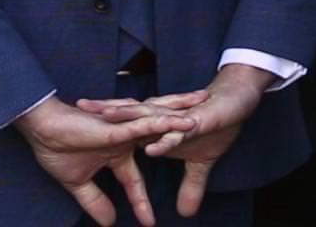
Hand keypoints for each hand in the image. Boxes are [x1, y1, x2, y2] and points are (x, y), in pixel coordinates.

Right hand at [15, 96, 199, 226]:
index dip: (142, 202)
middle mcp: (124, 138)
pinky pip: (145, 124)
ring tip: (204, 114)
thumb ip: (95, 201)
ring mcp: (122, 129)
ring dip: (180, 119)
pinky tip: (181, 123)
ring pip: (157, 124)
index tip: (149, 224)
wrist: (40, 128)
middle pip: (159, 134)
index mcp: (115, 153)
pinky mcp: (117, 125)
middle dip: (182, 130)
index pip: (135, 182)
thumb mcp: (79, 183)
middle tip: (209, 125)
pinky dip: (164, 124)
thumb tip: (107, 223)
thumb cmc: (56, 149)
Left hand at [78, 63, 271, 216]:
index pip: (125, 123)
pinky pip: (177, 133)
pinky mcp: (196, 122)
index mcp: (158, 126)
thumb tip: (185, 212)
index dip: (103, 121)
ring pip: (148, 118)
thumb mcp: (199, 162)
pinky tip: (152, 149)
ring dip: (129, 118)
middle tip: (79, 107)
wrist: (239, 104)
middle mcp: (163, 119)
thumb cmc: (215, 127)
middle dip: (105, 111)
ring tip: (106, 118)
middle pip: (130, 114)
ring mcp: (178, 120)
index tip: (77, 121)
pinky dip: (165, 142)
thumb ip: (189, 185)